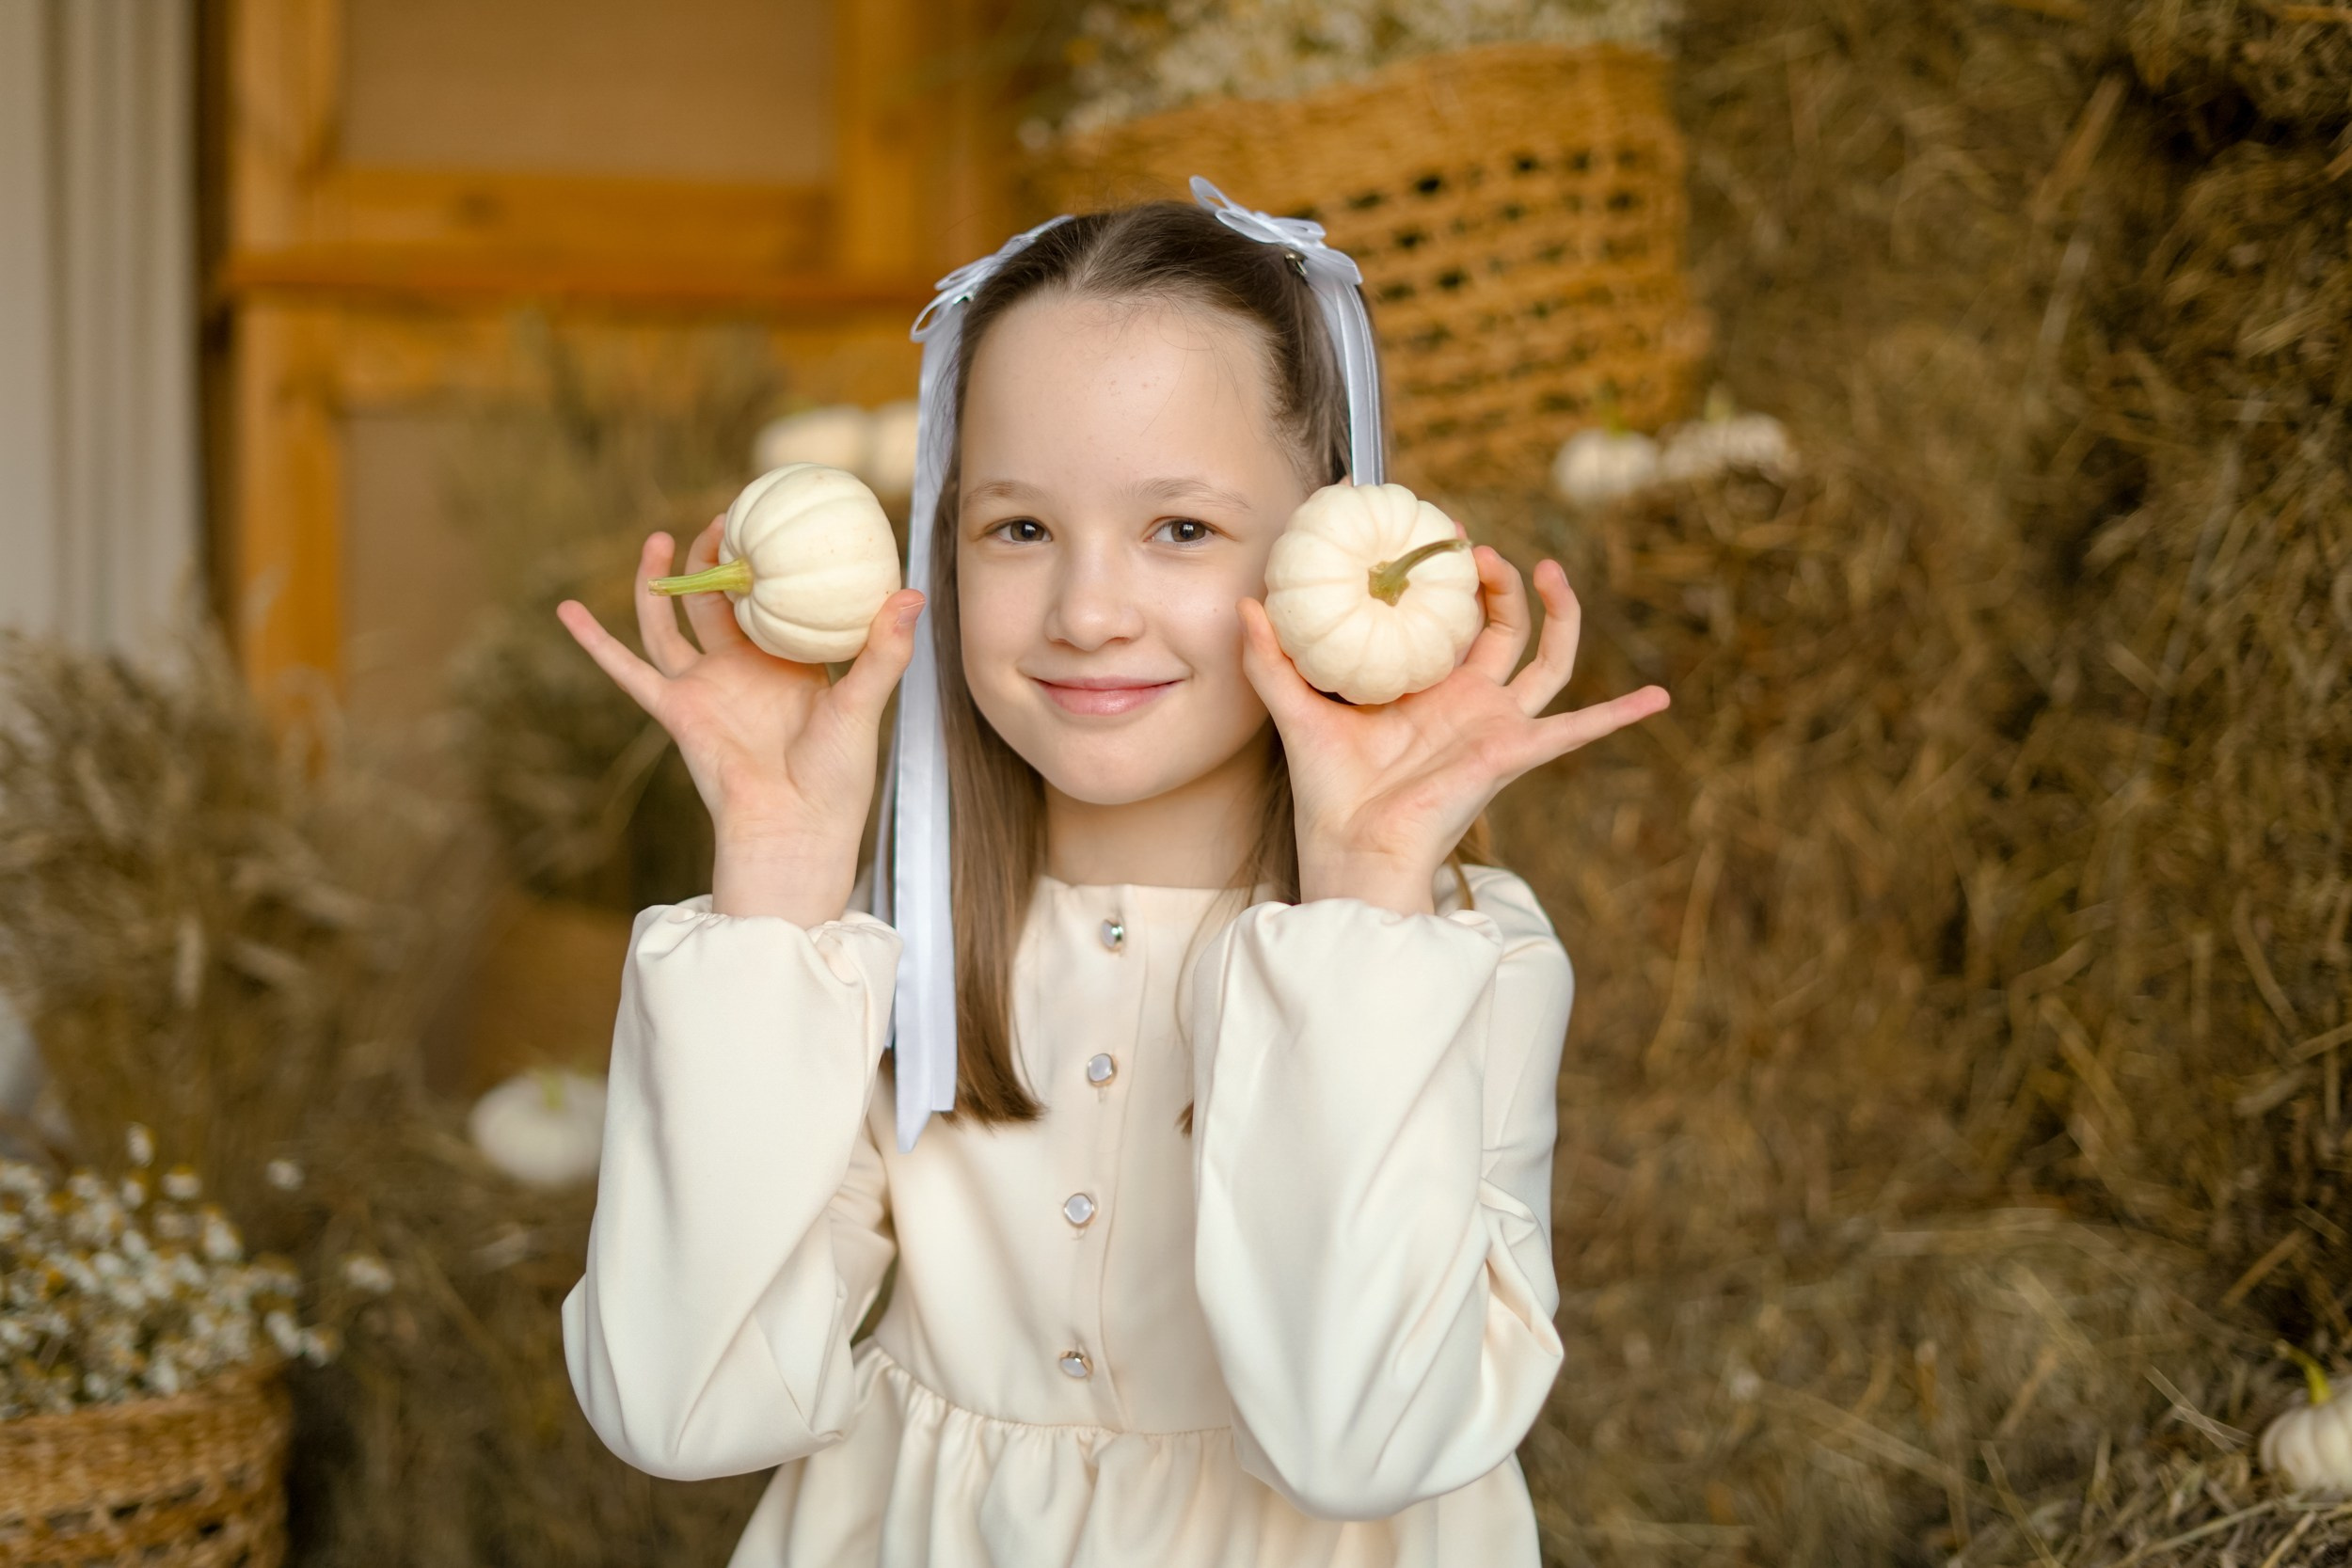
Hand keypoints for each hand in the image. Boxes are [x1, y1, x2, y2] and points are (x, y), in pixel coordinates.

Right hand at [555, 514, 923, 921]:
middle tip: (723, 516)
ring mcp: (705, 686)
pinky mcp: (674, 708)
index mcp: (788, 664)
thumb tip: (912, 593)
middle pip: (718, 600)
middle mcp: (743, 669)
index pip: (776, 601)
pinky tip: (566, 609)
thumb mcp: (864, 705)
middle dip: (715, 558)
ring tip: (660, 537)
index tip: (773, 519)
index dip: (772, 563)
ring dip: (660, 581)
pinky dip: (595, 641)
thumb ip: (884, 652)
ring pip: (672, 621)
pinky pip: (627, 668)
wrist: (793, 827)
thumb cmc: (836, 777)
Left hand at [1238, 545, 1667, 914]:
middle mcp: (1467, 703)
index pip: (1450, 621)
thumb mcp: (1297, 710)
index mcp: (1424, 689)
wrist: (1351, 850)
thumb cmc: (1329, 793)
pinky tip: (1658, 699)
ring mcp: (1496, 724)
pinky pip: (1578, 730)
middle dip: (1499, 582)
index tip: (1441, 536)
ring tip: (1545, 569)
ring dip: (1557, 612)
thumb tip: (1249, 604)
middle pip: (1504, 627)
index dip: (1452, 578)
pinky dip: (1620, 714)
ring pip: (1546, 657)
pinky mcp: (1513, 751)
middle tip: (1476, 549)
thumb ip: (1272, 659)